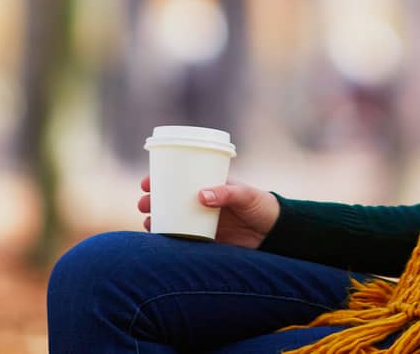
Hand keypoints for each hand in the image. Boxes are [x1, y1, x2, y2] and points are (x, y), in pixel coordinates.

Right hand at [139, 175, 280, 248]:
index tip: (147, 182)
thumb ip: (227, 193)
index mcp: (212, 186)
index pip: (182, 178)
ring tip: (147, 222)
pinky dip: (170, 239)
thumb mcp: (247, 195)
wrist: (276, 235)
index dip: (162, 178)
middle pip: (172, 199)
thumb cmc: (264, 207)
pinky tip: (158, 241)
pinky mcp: (208, 240)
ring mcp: (205, 221)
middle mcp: (205, 202)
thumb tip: (201, 196)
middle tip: (143, 204)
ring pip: (174, 218)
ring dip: (157, 219)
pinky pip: (184, 238)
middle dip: (154, 200)